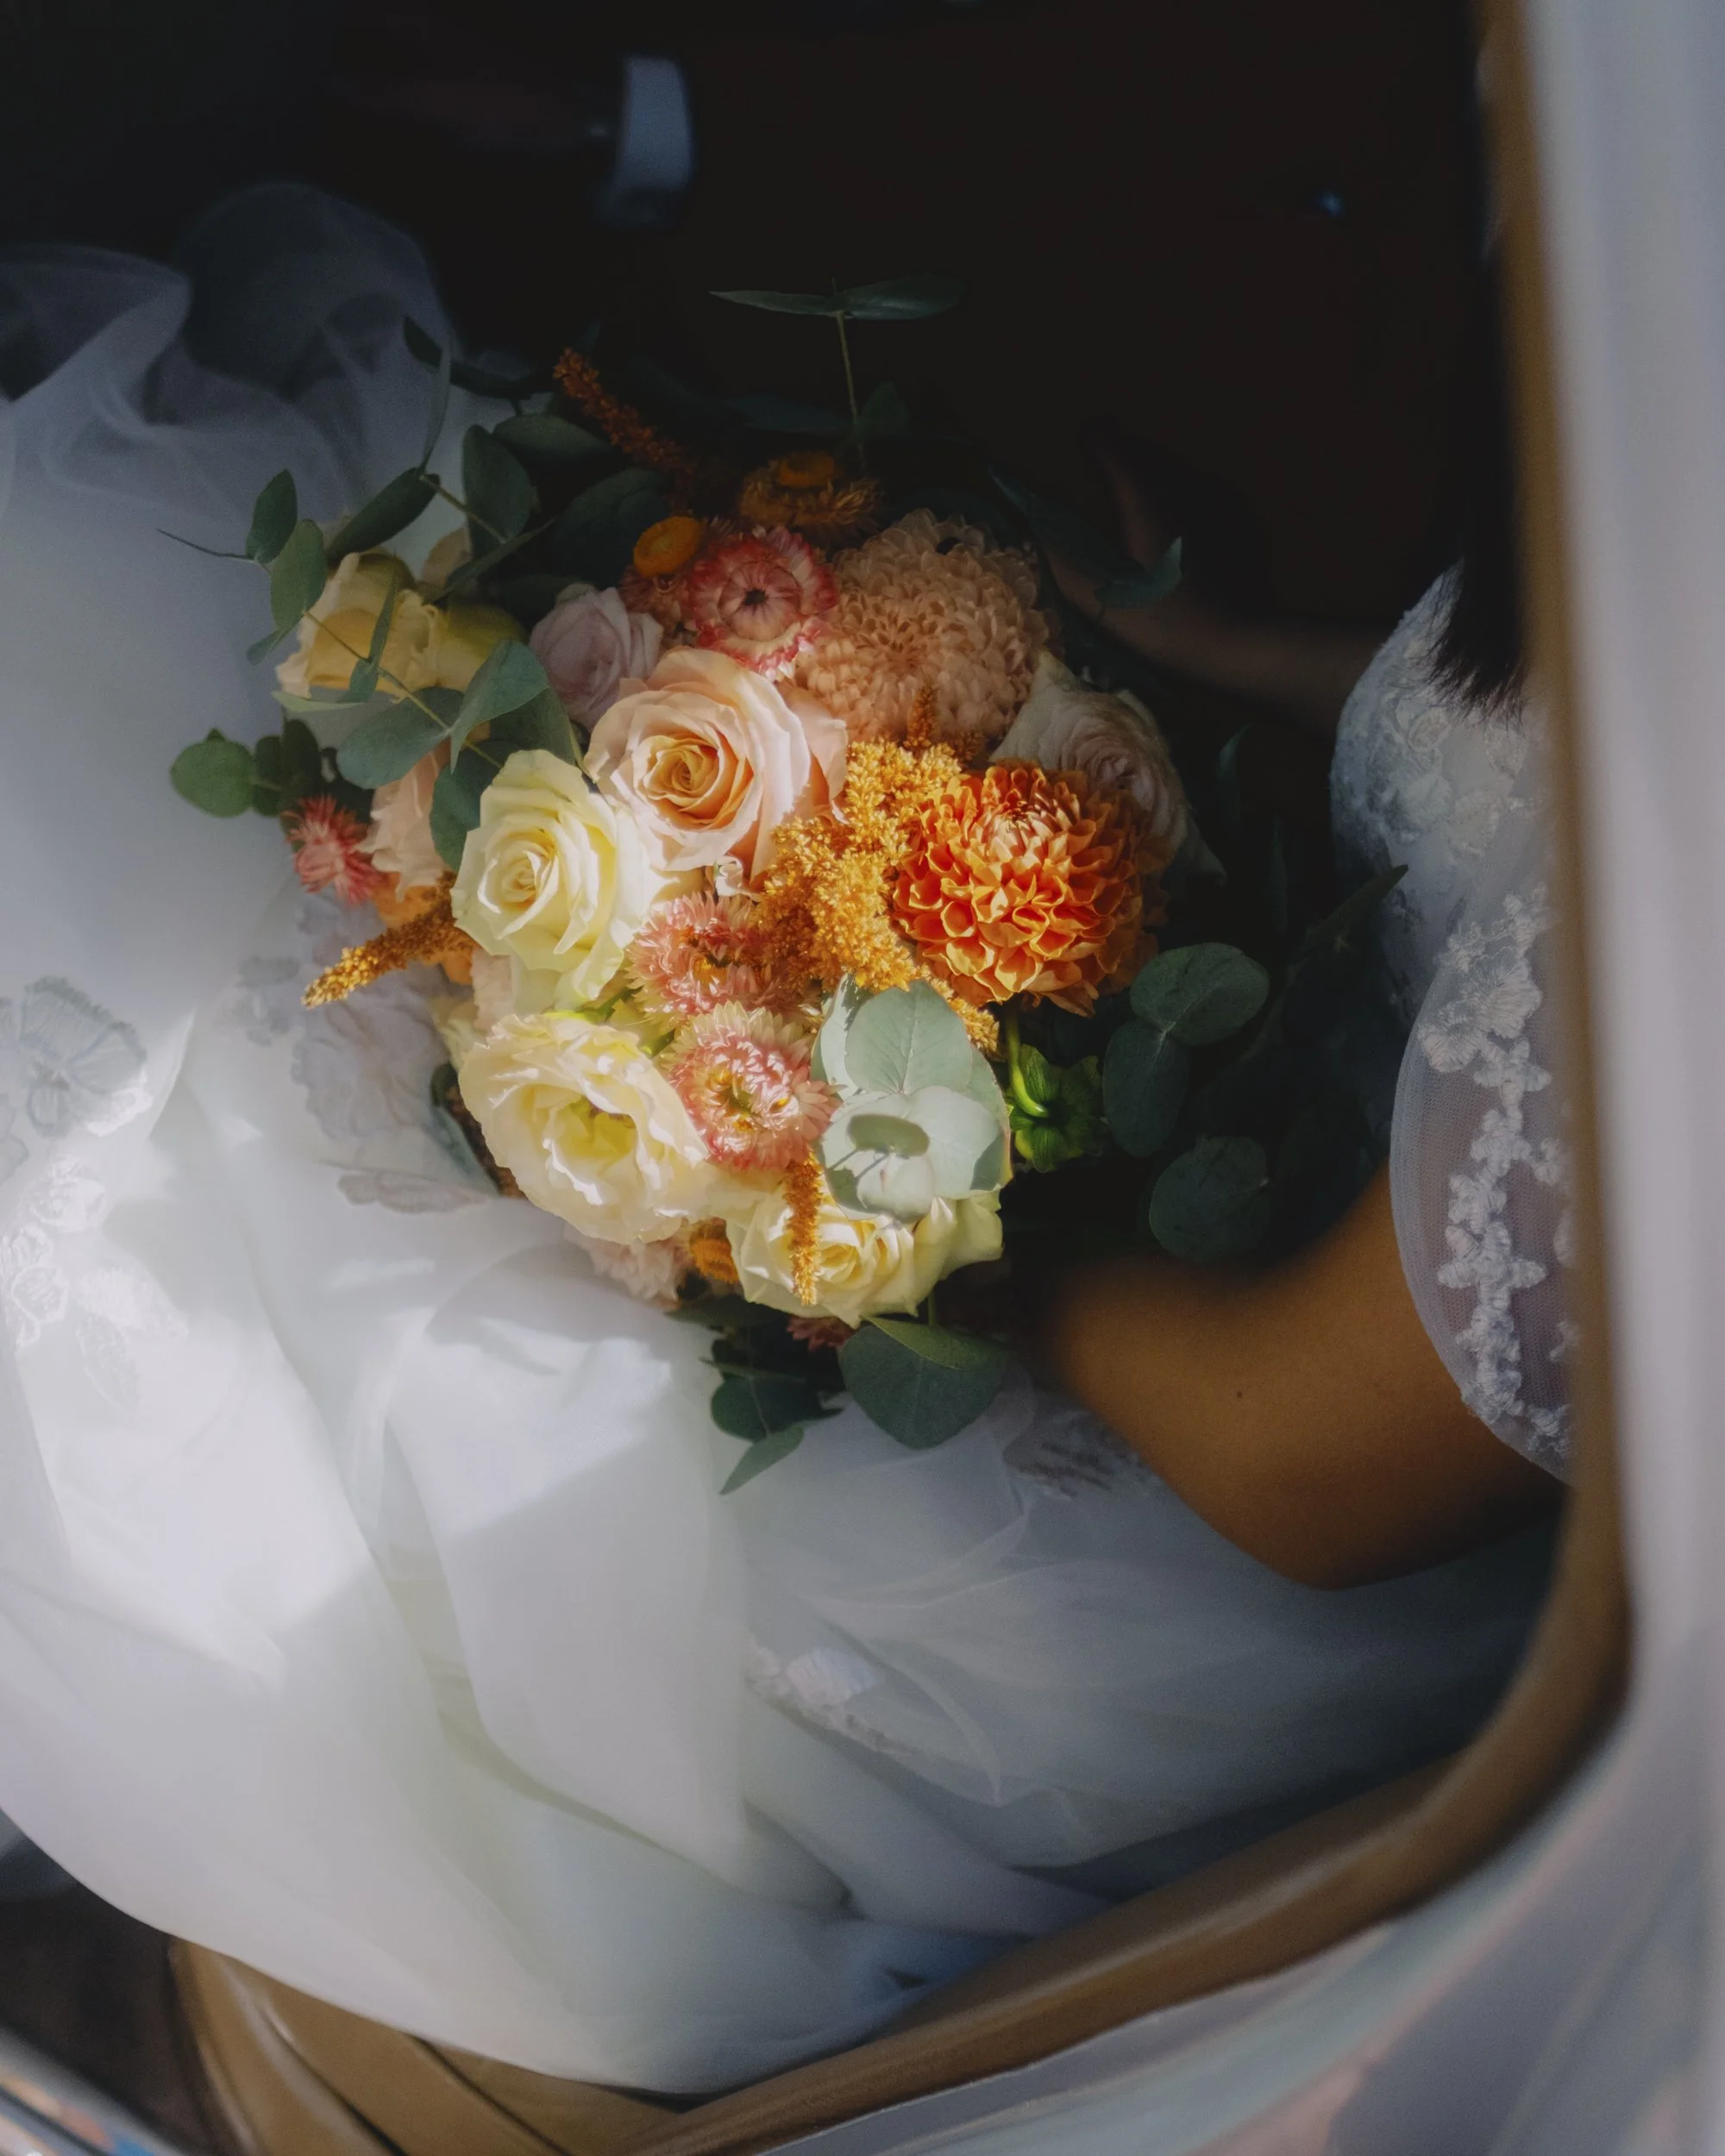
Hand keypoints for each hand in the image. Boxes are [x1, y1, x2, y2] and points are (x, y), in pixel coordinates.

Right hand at [1048, 441, 1223, 673]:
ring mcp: (1220, 499)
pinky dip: (1187, 496)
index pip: (1114, 447)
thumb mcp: (1102, 602)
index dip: (1096, 441)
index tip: (1085, 439)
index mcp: (1147, 499)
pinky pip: (1206, 491)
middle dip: (1125, 453)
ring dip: (1156, 473)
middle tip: (1107, 458)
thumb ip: (1063, 564)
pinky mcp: (1243, 519)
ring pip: (1179, 469)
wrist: (1241, 643)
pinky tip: (1181, 522)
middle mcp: (1184, 485)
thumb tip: (1035, 534)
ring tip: (1141, 489)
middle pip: (1148, 453)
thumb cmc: (1166, 625)